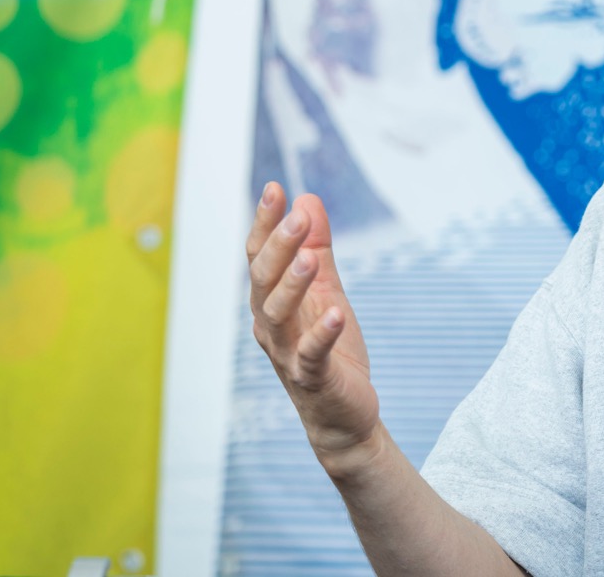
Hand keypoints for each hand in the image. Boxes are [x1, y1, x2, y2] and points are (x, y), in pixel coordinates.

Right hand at [247, 184, 379, 472]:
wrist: (343, 415)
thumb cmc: (330, 350)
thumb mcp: (327, 292)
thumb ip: (317, 249)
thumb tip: (308, 200)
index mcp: (270, 303)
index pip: (260, 257)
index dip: (265, 224)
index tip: (275, 188)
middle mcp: (270, 326)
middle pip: (263, 280)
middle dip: (278, 246)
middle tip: (296, 214)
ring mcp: (287, 354)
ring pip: (278, 315)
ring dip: (293, 284)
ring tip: (311, 258)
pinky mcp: (312, 378)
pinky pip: (311, 354)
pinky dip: (322, 333)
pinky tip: (336, 313)